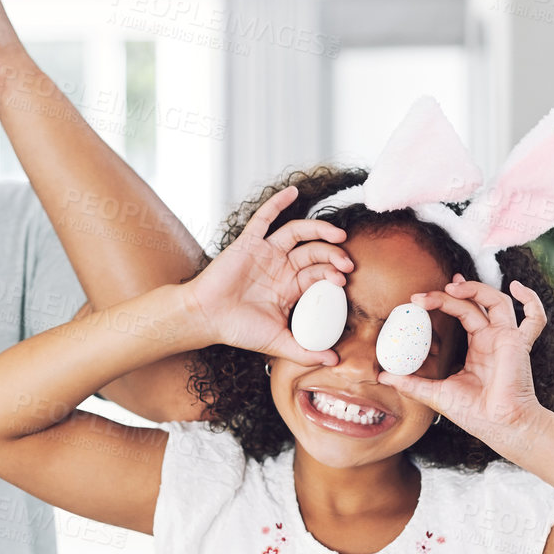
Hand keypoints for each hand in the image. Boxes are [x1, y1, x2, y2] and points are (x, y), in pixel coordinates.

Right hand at [182, 185, 351, 363]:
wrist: (206, 318)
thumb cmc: (238, 329)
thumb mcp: (278, 342)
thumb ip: (305, 351)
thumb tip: (334, 361)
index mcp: (289, 286)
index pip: (318, 273)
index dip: (332, 273)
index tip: (343, 281)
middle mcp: (280, 266)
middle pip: (314, 251)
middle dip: (333, 254)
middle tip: (346, 263)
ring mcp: (265, 252)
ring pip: (297, 232)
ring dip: (319, 230)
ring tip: (337, 236)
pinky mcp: (248, 242)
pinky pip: (265, 217)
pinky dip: (278, 202)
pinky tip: (293, 192)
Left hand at [379, 277, 548, 446]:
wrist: (499, 426)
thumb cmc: (474, 413)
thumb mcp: (435, 394)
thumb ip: (411, 383)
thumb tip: (382, 376)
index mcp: (477, 345)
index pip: (461, 312)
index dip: (442, 301)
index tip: (417, 301)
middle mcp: (492, 338)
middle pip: (473, 303)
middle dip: (448, 295)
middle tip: (423, 297)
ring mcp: (507, 338)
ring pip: (496, 301)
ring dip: (475, 290)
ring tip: (451, 289)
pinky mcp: (518, 344)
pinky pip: (534, 319)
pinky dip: (531, 300)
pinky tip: (517, 286)